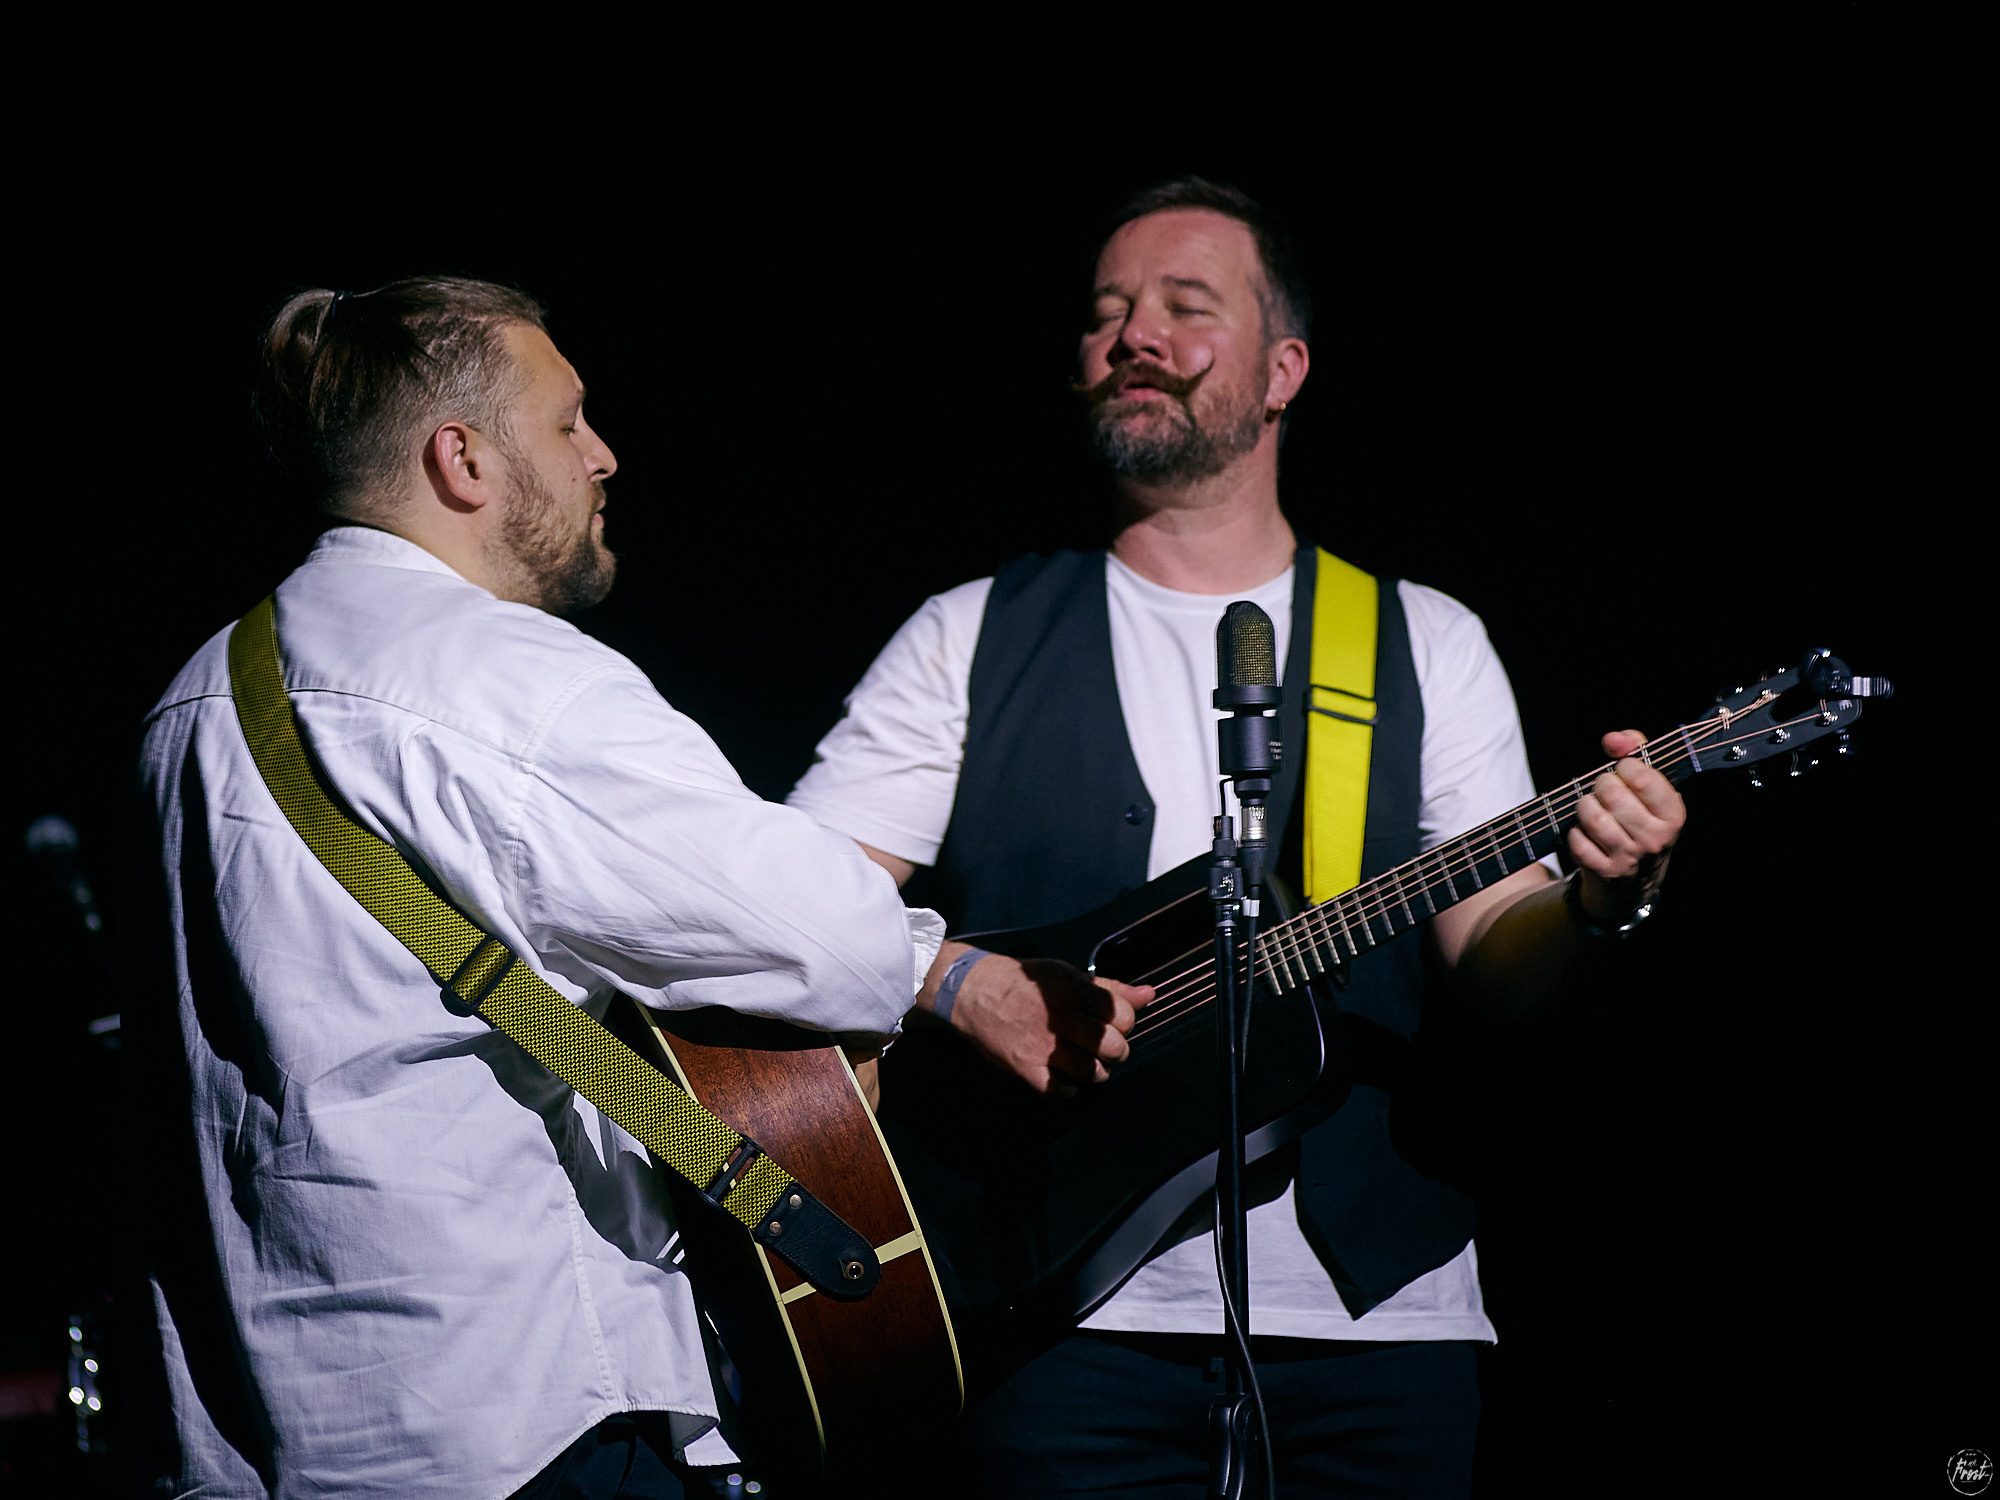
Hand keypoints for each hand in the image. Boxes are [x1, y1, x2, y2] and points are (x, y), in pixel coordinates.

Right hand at [949, 954, 1153, 1095]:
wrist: (973, 993)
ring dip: (1096, 1071)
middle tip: (1104, 1046)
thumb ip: (1110, 989)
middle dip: (1117, 1049)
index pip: (1123, 1015)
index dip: (1125, 1021)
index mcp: (1074, 992)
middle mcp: (1062, 1019)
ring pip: (1093, 1072)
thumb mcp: (1067, 975)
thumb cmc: (1024, 983)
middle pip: (1113, 1046)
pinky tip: (1063, 1075)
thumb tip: (1149, 994)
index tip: (1114, 1022)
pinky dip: (1068, 1088)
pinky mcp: (1026, 1069)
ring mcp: (1044, 1047)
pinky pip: (1061, 1092)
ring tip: (1086, 1061)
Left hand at [1570, 729, 1686, 919]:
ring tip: (1593, 810)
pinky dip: (1576, 832)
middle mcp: (1656, 838)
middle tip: (1605, 793)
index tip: (1624, 771)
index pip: (1642, 776)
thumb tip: (1613, 739)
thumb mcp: (1649, 787)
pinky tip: (1587, 834)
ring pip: (1591, 814)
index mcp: (1673, 814)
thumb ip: (1636, 750)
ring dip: (1585, 807)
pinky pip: (1577, 839)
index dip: (1624, 766)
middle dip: (1601, 785)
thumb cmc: (1640, 821)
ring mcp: (1630, 858)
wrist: (1633, 883)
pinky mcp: (1605, 872)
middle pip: (1611, 793)